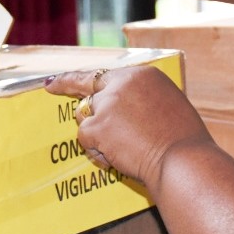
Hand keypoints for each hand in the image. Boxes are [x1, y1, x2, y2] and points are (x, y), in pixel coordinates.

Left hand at [44, 66, 212, 189]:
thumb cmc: (183, 140)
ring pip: (87, 119)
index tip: (60, 76)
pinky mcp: (97, 126)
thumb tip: (127, 110)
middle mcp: (121, 84)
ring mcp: (107, 104)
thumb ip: (142, 100)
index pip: (104, 73)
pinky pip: (86, 140)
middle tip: (50, 86)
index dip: (80, 76)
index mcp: (141, 75)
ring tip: (126, 149)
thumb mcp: (167, 104)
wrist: (182, 159)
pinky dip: (98, 151)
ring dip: (98, 135)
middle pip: (87, 90)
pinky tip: (119, 157)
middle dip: (66, 86)